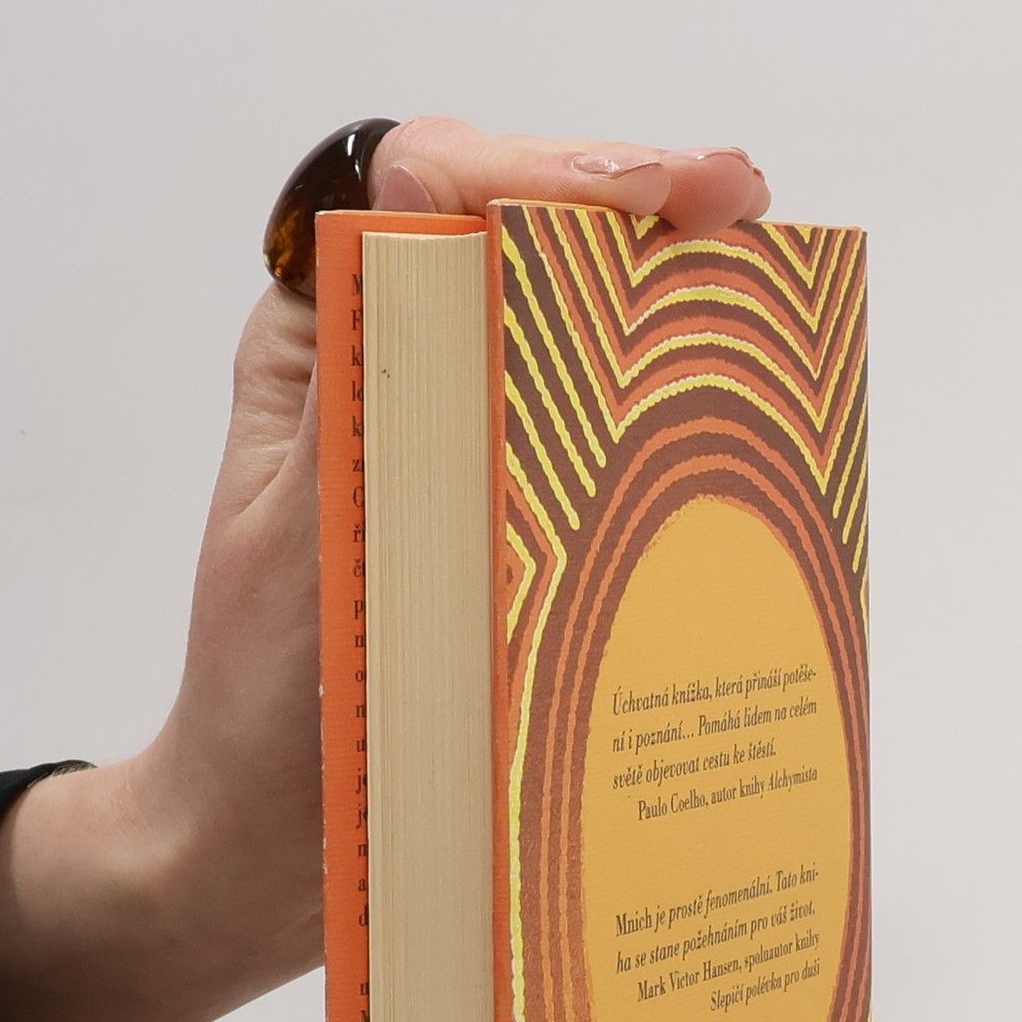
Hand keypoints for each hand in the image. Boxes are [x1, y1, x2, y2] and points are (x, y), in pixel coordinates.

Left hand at [0, 118, 771, 1021]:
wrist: (263, 849)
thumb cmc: (263, 710)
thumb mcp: (305, 531)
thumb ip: (365, 377)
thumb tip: (447, 214)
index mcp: (332, 344)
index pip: (439, 189)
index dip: (561, 172)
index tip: (671, 193)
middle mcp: (402, 380)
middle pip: (534, 247)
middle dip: (644, 224)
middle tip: (742, 218)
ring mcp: (465, 458)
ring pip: (581, 349)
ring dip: (673, 325)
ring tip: (759, 316)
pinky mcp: (514, 538)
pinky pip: (597, 465)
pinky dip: (670, 444)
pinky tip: (737, 448)